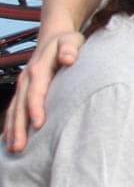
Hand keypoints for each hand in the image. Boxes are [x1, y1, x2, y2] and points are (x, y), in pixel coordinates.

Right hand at [4, 31, 83, 151]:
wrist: (53, 36)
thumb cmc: (67, 41)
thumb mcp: (71, 41)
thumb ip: (70, 49)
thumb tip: (69, 58)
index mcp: (38, 69)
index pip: (36, 91)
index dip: (36, 107)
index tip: (38, 124)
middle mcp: (26, 79)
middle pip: (21, 106)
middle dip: (19, 127)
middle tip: (19, 147)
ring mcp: (22, 85)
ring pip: (14, 110)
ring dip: (12, 129)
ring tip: (13, 149)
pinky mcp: (23, 90)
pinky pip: (14, 109)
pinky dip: (10, 124)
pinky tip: (8, 140)